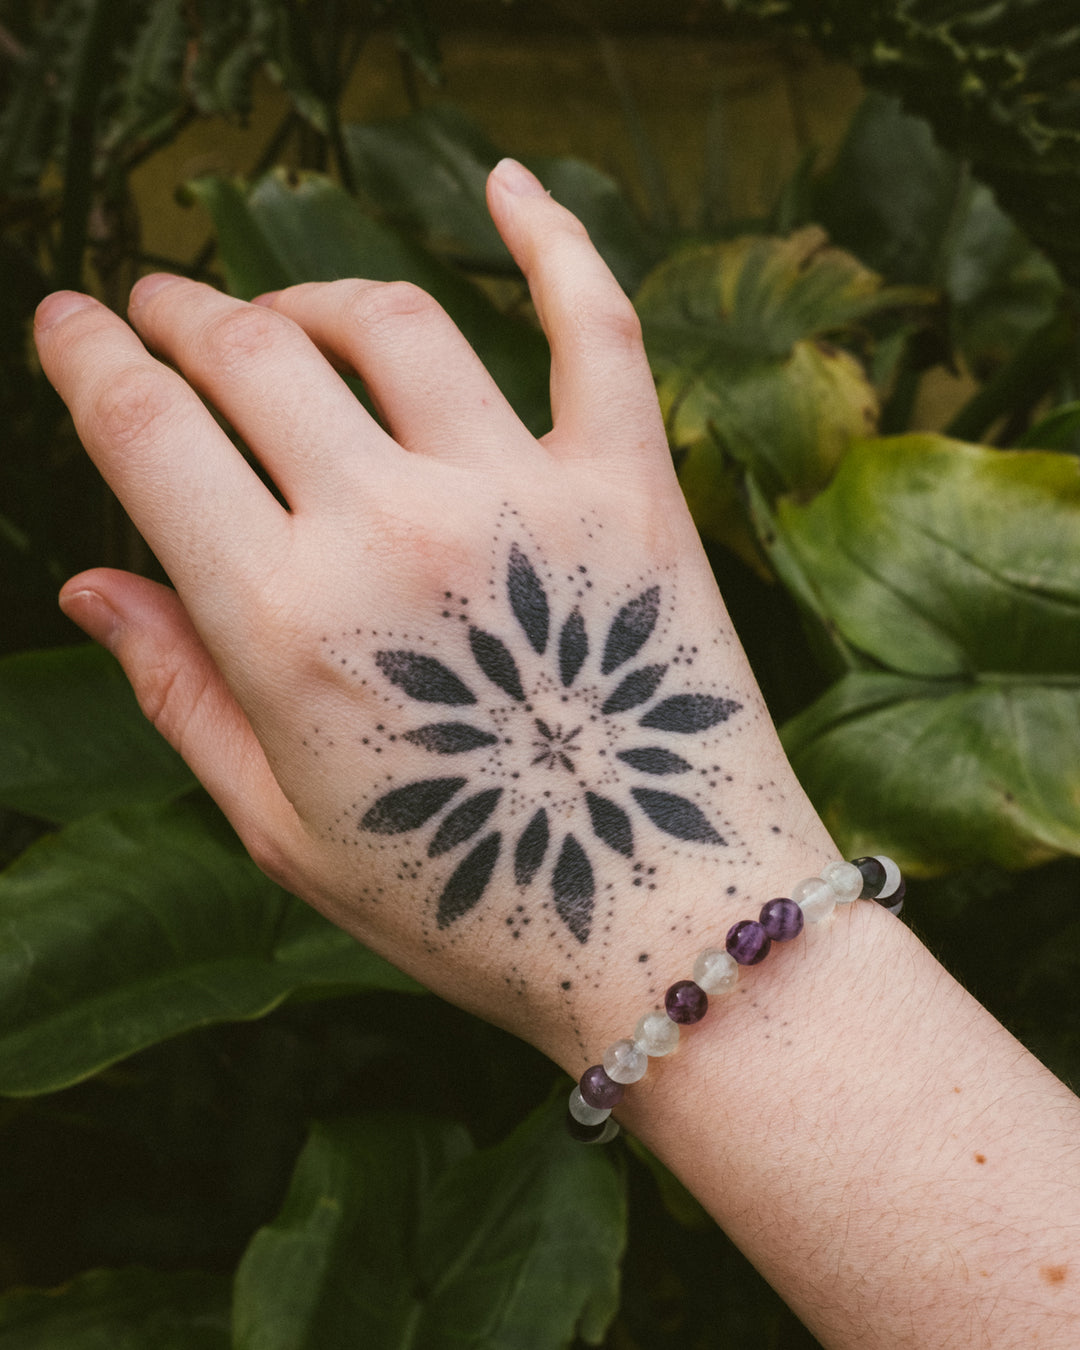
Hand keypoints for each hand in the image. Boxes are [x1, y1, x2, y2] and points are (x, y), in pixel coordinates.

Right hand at [35, 159, 830, 1069]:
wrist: (668, 927)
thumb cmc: (470, 903)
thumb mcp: (284, 828)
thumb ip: (179, 692)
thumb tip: (86, 579)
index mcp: (284, 622)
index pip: (147, 432)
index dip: (89, 359)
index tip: (69, 322)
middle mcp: (395, 531)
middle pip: (254, 356)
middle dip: (185, 314)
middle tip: (161, 306)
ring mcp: (525, 496)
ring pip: (393, 324)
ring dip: (316, 296)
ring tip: (288, 315)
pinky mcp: (633, 489)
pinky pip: (593, 325)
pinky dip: (552, 238)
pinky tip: (507, 181)